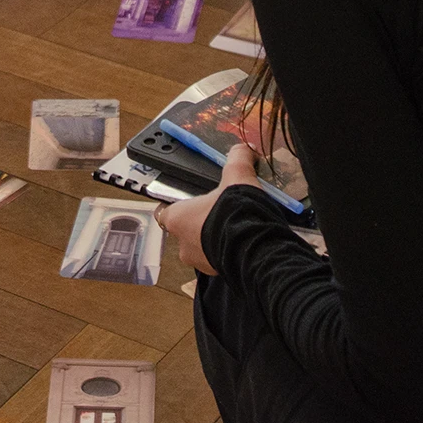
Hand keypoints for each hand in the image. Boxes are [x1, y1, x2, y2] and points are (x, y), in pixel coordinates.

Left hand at [155, 143, 262, 274]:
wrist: (255, 248)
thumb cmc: (234, 211)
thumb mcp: (237, 177)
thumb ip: (237, 160)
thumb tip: (243, 149)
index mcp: (178, 218)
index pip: (166, 212)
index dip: (177, 206)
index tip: (191, 201)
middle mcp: (182, 243)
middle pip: (186, 230)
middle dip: (201, 222)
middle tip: (220, 210)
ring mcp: (199, 262)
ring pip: (202, 247)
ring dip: (214, 238)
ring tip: (235, 225)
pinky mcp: (217, 273)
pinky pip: (218, 258)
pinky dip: (227, 251)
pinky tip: (243, 240)